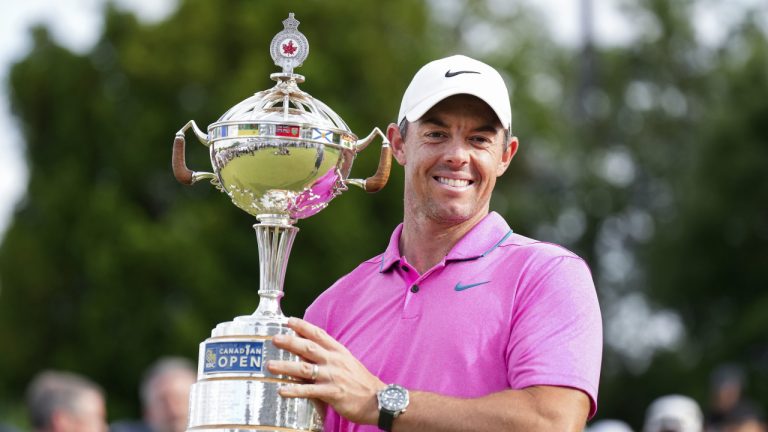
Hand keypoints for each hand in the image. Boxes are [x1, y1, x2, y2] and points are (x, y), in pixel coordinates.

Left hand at [268, 317, 385, 424]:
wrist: (379, 400)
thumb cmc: (361, 382)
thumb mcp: (347, 363)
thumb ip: (328, 356)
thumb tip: (306, 352)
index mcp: (339, 351)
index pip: (319, 334)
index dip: (303, 326)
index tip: (289, 321)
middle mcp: (335, 361)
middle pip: (308, 348)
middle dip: (290, 342)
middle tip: (274, 339)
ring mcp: (333, 376)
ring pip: (305, 368)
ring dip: (286, 366)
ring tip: (270, 366)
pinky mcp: (333, 393)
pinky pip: (309, 391)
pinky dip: (295, 390)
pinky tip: (282, 390)